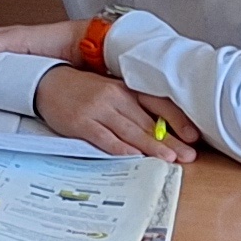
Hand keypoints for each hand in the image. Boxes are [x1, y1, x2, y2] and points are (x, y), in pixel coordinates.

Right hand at [31, 64, 198, 160]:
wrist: (48, 82)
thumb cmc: (83, 90)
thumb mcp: (112, 93)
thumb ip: (133, 108)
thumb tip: (159, 129)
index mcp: (126, 88)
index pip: (157, 103)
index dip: (177, 120)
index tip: (193, 136)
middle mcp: (115, 97)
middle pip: (147, 122)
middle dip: (170, 141)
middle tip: (188, 155)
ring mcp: (98, 109)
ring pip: (129, 131)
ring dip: (150, 146)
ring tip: (168, 158)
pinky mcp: (82, 122)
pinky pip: (104, 137)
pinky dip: (119, 148)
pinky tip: (132, 156)